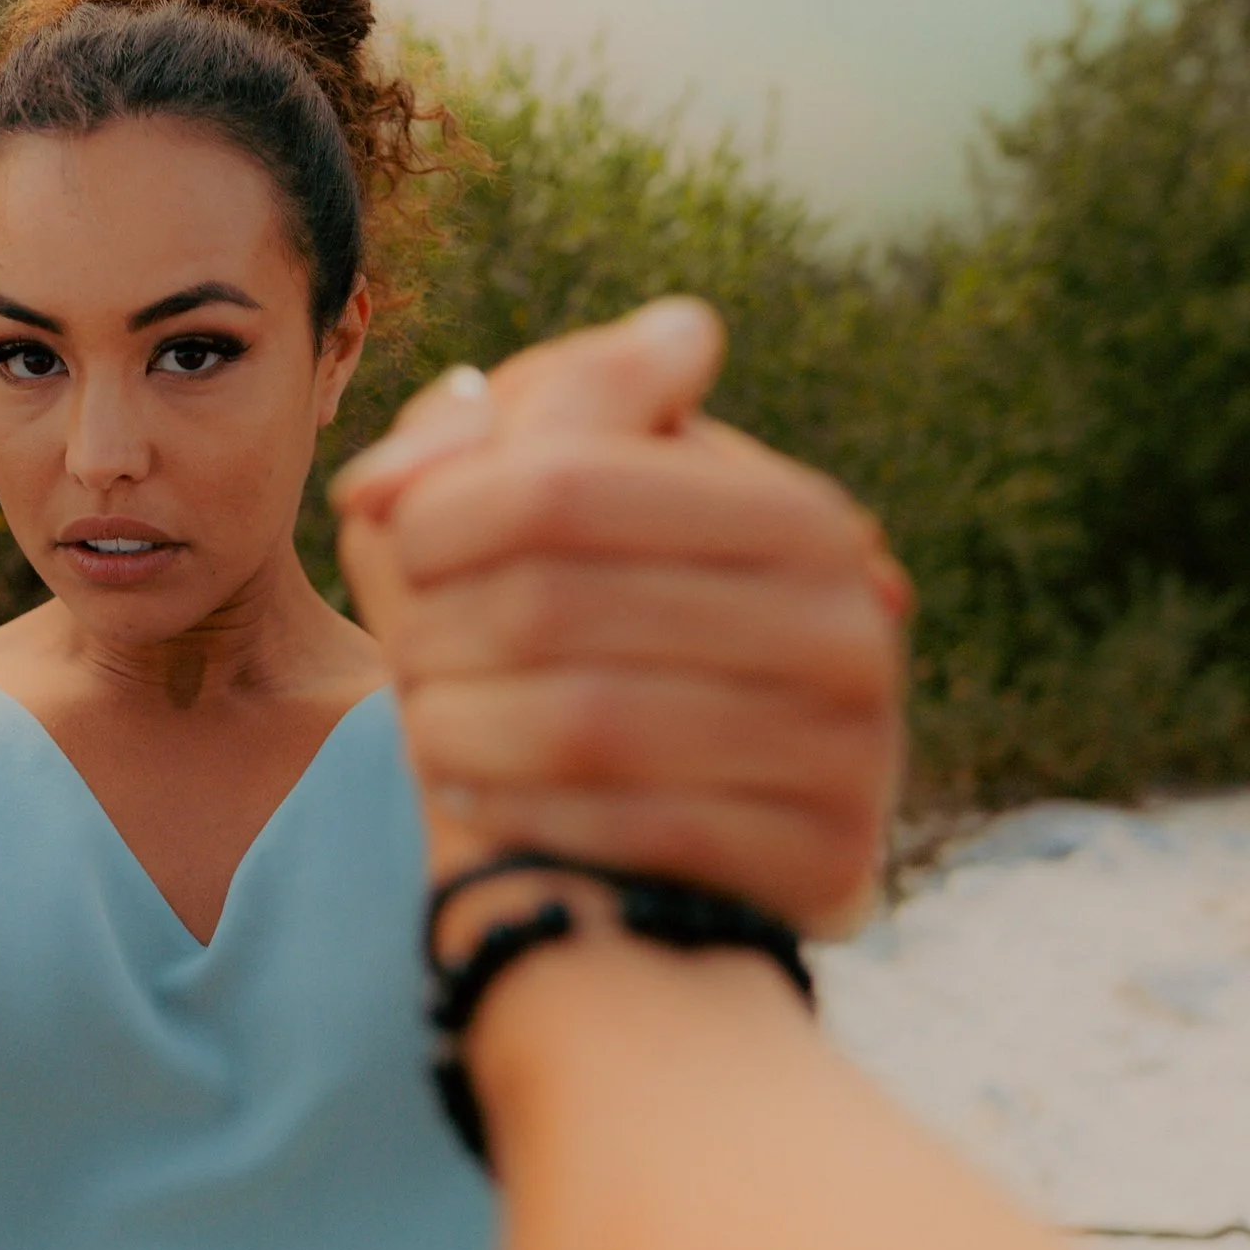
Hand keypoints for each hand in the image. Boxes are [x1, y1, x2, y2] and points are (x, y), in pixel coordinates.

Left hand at [337, 302, 907, 934]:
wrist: (662, 861)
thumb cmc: (581, 656)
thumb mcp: (543, 528)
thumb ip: (479, 444)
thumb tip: (458, 387)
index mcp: (794, 514)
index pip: (564, 479)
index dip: (443, 508)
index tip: (399, 539)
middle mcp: (845, 624)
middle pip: (552, 601)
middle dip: (440, 629)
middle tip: (403, 652)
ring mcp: (851, 751)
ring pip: (580, 720)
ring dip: (456, 725)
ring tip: (425, 724)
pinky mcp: (825, 862)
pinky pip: (629, 830)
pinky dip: (521, 811)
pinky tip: (467, 799)